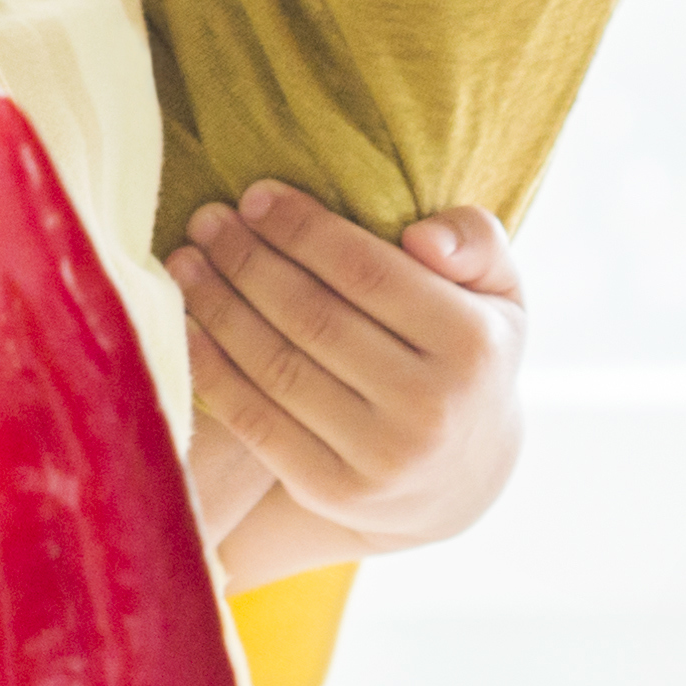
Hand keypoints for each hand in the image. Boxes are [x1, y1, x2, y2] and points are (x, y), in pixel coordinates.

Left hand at [173, 186, 527, 551]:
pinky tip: (188, 327)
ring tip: (186, 262)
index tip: (254, 195)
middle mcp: (430, 407)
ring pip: (277, 365)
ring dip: (218, 307)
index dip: (302, 229)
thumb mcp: (500, 293)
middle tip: (206, 221)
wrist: (462, 477)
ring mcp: (380, 457)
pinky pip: (256, 421)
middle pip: (312, 316)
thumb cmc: (467, 357)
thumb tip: (420, 238)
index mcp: (472, 346)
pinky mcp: (333, 490)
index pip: (367, 272)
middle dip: (248, 260)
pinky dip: (213, 370)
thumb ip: (476, 241)